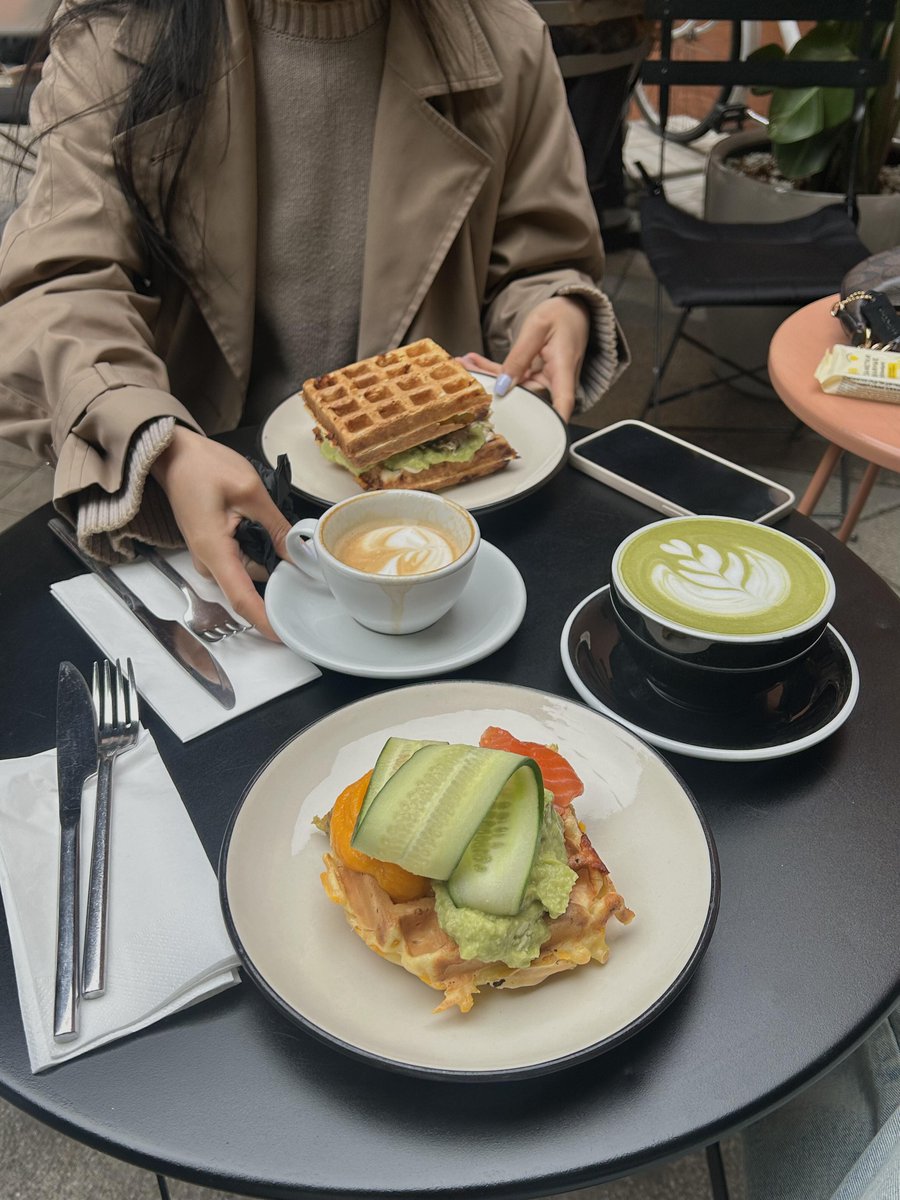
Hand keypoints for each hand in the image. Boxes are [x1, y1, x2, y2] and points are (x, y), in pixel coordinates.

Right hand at [150, 428, 291, 640]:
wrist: (172, 453)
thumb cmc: (205, 467)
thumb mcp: (250, 492)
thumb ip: (276, 527)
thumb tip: (299, 555)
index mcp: (215, 551)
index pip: (242, 599)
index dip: (265, 620)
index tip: (286, 635)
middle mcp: (208, 562)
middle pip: (251, 584)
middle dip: (276, 571)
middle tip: (296, 546)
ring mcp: (208, 557)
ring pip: (248, 571)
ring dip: (266, 555)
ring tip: (268, 522)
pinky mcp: (212, 549)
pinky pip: (240, 560)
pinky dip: (256, 549)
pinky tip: (260, 526)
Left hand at [460, 297, 589, 421]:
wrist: (570, 308)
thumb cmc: (561, 314)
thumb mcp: (537, 328)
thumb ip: (519, 357)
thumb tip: (504, 386)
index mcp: (563, 369)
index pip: (561, 404)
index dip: (550, 424)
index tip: (533, 438)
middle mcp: (555, 380)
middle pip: (527, 399)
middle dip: (495, 393)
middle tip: (467, 382)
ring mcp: (543, 379)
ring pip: (515, 388)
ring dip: (488, 378)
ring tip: (464, 366)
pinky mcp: (534, 375)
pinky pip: (513, 377)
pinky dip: (494, 371)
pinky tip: (475, 362)